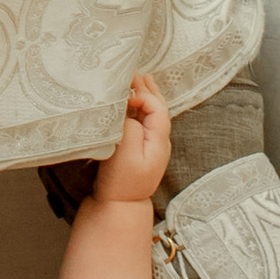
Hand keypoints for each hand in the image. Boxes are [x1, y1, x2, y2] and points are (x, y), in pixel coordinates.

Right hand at [90, 73, 172, 206]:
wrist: (119, 207)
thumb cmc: (122, 182)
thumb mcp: (125, 153)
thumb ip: (130, 126)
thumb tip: (129, 109)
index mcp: (159, 139)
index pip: (157, 107)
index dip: (143, 94)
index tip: (125, 91)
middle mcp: (159, 140)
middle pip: (158, 107)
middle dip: (147, 88)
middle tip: (133, 71)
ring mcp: (151, 145)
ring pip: (150, 113)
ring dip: (143, 95)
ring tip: (136, 78)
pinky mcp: (139, 149)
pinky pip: (142, 121)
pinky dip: (137, 107)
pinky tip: (129, 101)